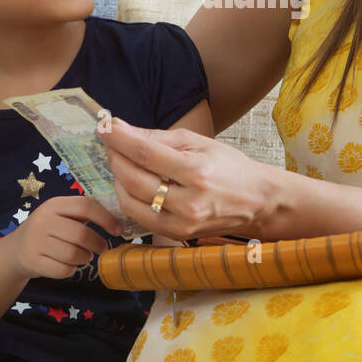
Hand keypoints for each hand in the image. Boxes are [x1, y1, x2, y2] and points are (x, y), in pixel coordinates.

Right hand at [4, 196, 121, 280]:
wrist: (16, 250)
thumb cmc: (49, 231)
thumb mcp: (61, 215)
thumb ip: (84, 214)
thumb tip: (117, 221)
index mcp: (54, 204)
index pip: (86, 206)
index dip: (106, 218)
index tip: (118, 230)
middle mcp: (43, 220)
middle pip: (81, 234)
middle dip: (97, 244)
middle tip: (102, 248)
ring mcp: (35, 241)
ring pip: (73, 254)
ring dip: (85, 258)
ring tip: (84, 256)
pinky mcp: (32, 261)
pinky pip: (63, 270)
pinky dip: (72, 270)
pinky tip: (69, 265)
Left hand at [98, 117, 268, 240]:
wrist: (256, 201)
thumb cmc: (229, 167)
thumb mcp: (198, 142)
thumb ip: (158, 138)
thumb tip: (122, 130)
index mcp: (197, 172)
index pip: (146, 154)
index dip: (120, 139)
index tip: (105, 127)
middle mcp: (189, 201)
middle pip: (133, 179)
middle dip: (115, 157)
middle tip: (111, 142)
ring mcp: (182, 223)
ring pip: (130, 202)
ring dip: (117, 179)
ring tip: (119, 161)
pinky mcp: (177, 235)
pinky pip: (139, 217)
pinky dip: (128, 198)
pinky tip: (129, 182)